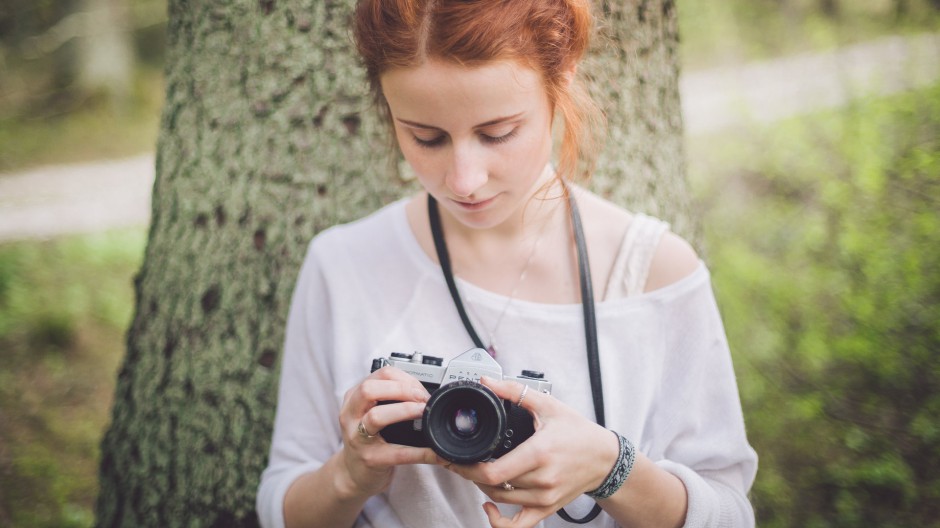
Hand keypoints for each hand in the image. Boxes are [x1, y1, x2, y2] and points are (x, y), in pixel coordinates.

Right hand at [336, 366, 441, 498]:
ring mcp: (358, 438)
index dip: (405, 379)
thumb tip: (423, 392)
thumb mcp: (369, 412)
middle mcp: (351, 415)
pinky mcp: (369, 459)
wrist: (353, 474)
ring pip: (376, 416)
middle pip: (369, 389)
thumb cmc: (367, 440)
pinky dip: (419, 452)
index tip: (421, 389)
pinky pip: (397, 453)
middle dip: (401, 389)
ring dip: (405, 410)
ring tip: (423, 412)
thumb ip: (388, 398)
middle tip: (421, 398)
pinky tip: (433, 452)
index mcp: (354, 398)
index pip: (380, 375)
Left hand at [443, 376, 619, 527]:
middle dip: (470, 472)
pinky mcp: (547, 509)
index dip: (467, 468)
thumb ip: (515, 392)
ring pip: (501, 500)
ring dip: (483, 487)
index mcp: (539, 453)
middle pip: (492, 485)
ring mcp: (545, 498)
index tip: (453, 458)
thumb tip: (488, 381)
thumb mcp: (549, 405)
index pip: (494, 472)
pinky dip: (499, 521)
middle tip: (460, 460)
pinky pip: (518, 526)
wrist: (605, 458)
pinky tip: (488, 506)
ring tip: (477, 471)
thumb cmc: (579, 432)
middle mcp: (542, 480)